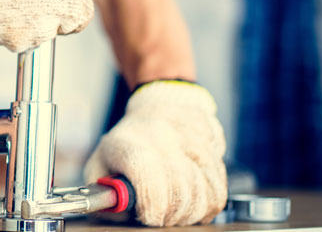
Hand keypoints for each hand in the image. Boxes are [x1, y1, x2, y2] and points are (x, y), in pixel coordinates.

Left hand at [84, 81, 226, 225]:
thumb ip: (103, 193)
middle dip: (174, 215)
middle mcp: (160, 136)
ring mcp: (189, 135)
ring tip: (180, 206)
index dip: (153, 210)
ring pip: (207, 191)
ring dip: (195, 208)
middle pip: (182, 193)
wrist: (155, 106)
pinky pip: (220, 181)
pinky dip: (211, 195)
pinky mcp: (211, 136)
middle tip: (166, 215)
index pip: (150, 186)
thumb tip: (116, 212)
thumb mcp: (100, 165)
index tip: (149, 215)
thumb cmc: (126, 142)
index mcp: (128, 144)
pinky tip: (196, 191)